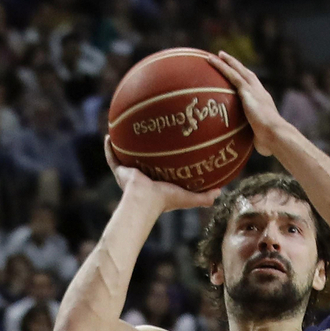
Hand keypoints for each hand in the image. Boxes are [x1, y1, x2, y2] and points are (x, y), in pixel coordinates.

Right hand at [103, 137, 219, 212]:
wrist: (144, 201)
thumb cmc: (165, 200)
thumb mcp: (189, 198)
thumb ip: (205, 197)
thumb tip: (221, 191)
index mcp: (157, 182)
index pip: (160, 169)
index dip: (164, 160)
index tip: (169, 147)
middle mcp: (142, 177)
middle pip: (142, 160)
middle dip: (144, 149)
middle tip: (150, 133)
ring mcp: (130, 173)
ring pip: (125, 156)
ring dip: (125, 145)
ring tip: (126, 129)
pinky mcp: (120, 171)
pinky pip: (112, 157)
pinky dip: (109, 147)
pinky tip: (109, 135)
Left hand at [208, 52, 287, 155]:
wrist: (275, 135)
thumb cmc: (271, 142)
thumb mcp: (261, 139)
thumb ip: (257, 139)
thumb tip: (257, 148)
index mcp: (264, 102)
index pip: (254, 88)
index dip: (246, 80)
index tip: (239, 76)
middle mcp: (260, 93)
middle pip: (247, 74)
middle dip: (237, 66)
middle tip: (226, 58)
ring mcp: (254, 90)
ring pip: (238, 71)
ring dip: (227, 62)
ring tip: (216, 55)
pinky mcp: (247, 91)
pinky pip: (232, 75)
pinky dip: (221, 66)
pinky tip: (211, 60)